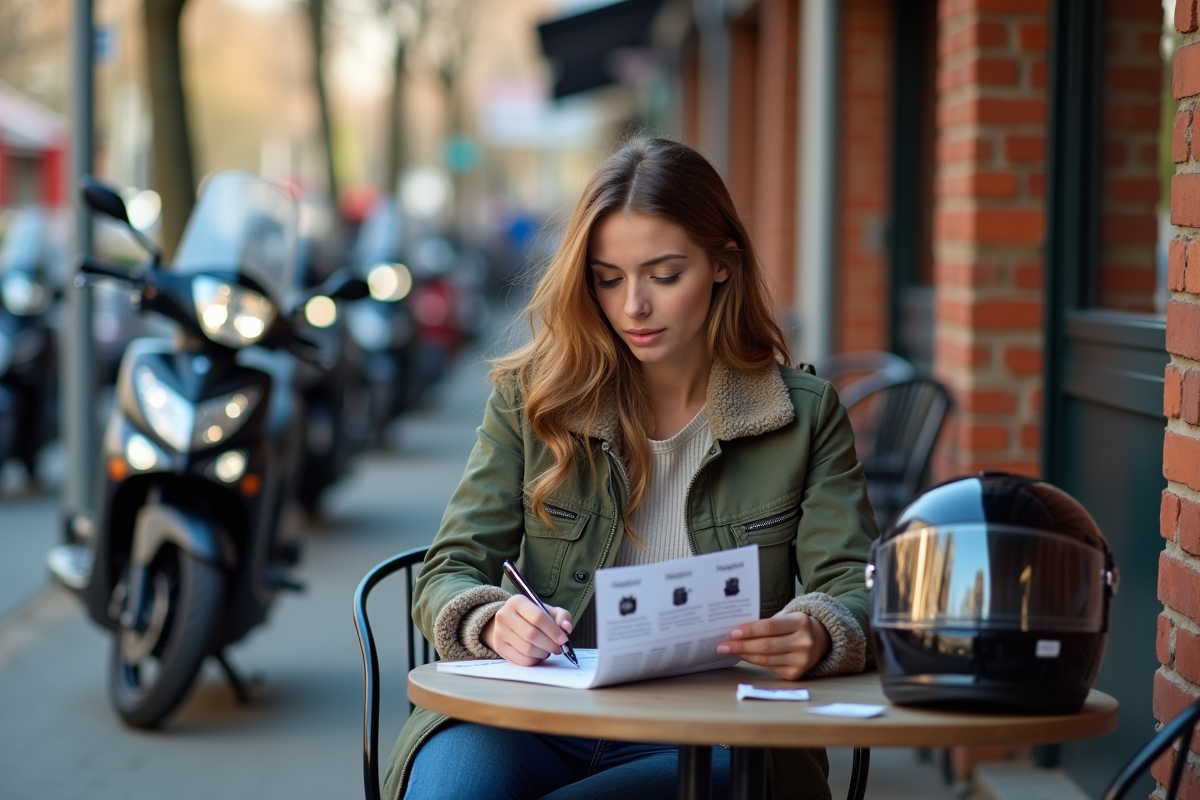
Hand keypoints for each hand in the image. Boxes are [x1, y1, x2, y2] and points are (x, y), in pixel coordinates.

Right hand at [481, 595, 573, 666]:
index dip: (553, 630)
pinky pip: (521, 659)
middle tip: (559, 648)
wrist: (509, 623)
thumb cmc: (532, 616)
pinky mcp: (499, 647)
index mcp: (517, 601)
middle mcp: (504, 615)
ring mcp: (499, 632)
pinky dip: (534, 660)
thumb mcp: (547, 610)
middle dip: (549, 644)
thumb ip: (561, 616)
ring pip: (527, 649)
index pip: (538, 617)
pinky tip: (538, 655)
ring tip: (548, 650)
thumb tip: (566, 628)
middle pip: (532, 635)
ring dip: (543, 653)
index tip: (564, 640)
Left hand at [716, 611, 830, 680]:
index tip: (731, 633)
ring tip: (729, 650)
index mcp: (800, 622)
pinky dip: (755, 662)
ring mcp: (801, 661)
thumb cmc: (796, 626)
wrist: (822, 640)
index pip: (770, 627)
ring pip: (766, 659)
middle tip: (723, 645)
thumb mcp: (787, 618)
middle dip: (741, 646)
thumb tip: (737, 633)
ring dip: (745, 655)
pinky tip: (745, 656)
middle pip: (766, 646)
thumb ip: (766, 625)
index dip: (749, 631)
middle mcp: (804, 642)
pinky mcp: (796, 674)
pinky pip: (770, 668)